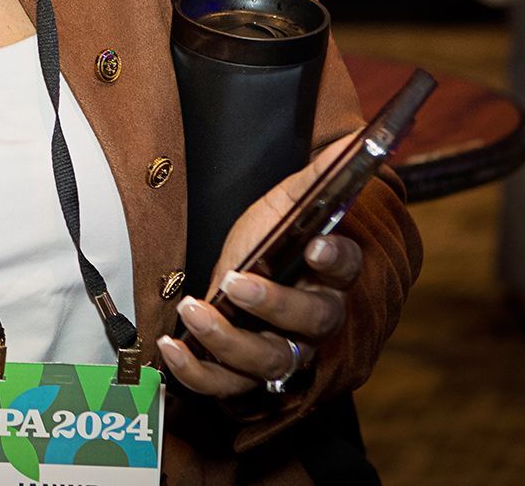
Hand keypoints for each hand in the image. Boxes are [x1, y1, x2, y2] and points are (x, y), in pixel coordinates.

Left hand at [155, 134, 365, 398]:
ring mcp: (282, 350)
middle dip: (275, 304)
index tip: (317, 244)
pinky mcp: (244, 373)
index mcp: (331, 272)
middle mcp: (315, 320)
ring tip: (192, 310)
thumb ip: (318, 175)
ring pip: (270, 361)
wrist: (248, 277)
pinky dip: (197, 372)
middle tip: (236, 281)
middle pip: (311, 323)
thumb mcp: (289, 201)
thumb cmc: (274, 237)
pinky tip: (171, 345)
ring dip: (228, 340)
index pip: (346, 267)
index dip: (336, 257)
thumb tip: (353, 139)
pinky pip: (227, 386)